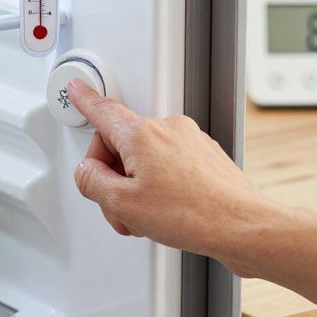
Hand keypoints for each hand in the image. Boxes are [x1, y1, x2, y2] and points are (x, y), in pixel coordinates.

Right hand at [66, 79, 269, 272]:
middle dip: (113, 176)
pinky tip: (167, 212)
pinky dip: (160, 185)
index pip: (102, 111)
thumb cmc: (193, 214)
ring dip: (137, 186)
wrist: (241, 225)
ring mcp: (189, 139)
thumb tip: (87, 172)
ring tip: (147, 217)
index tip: (76, 90)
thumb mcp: (123, 205)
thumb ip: (92, 183)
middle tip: (118, 208)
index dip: (84, 101)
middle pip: (121, 144)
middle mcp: (167, 128)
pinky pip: (169, 163)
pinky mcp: (204, 154)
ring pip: (145, 158)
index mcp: (141, 134)